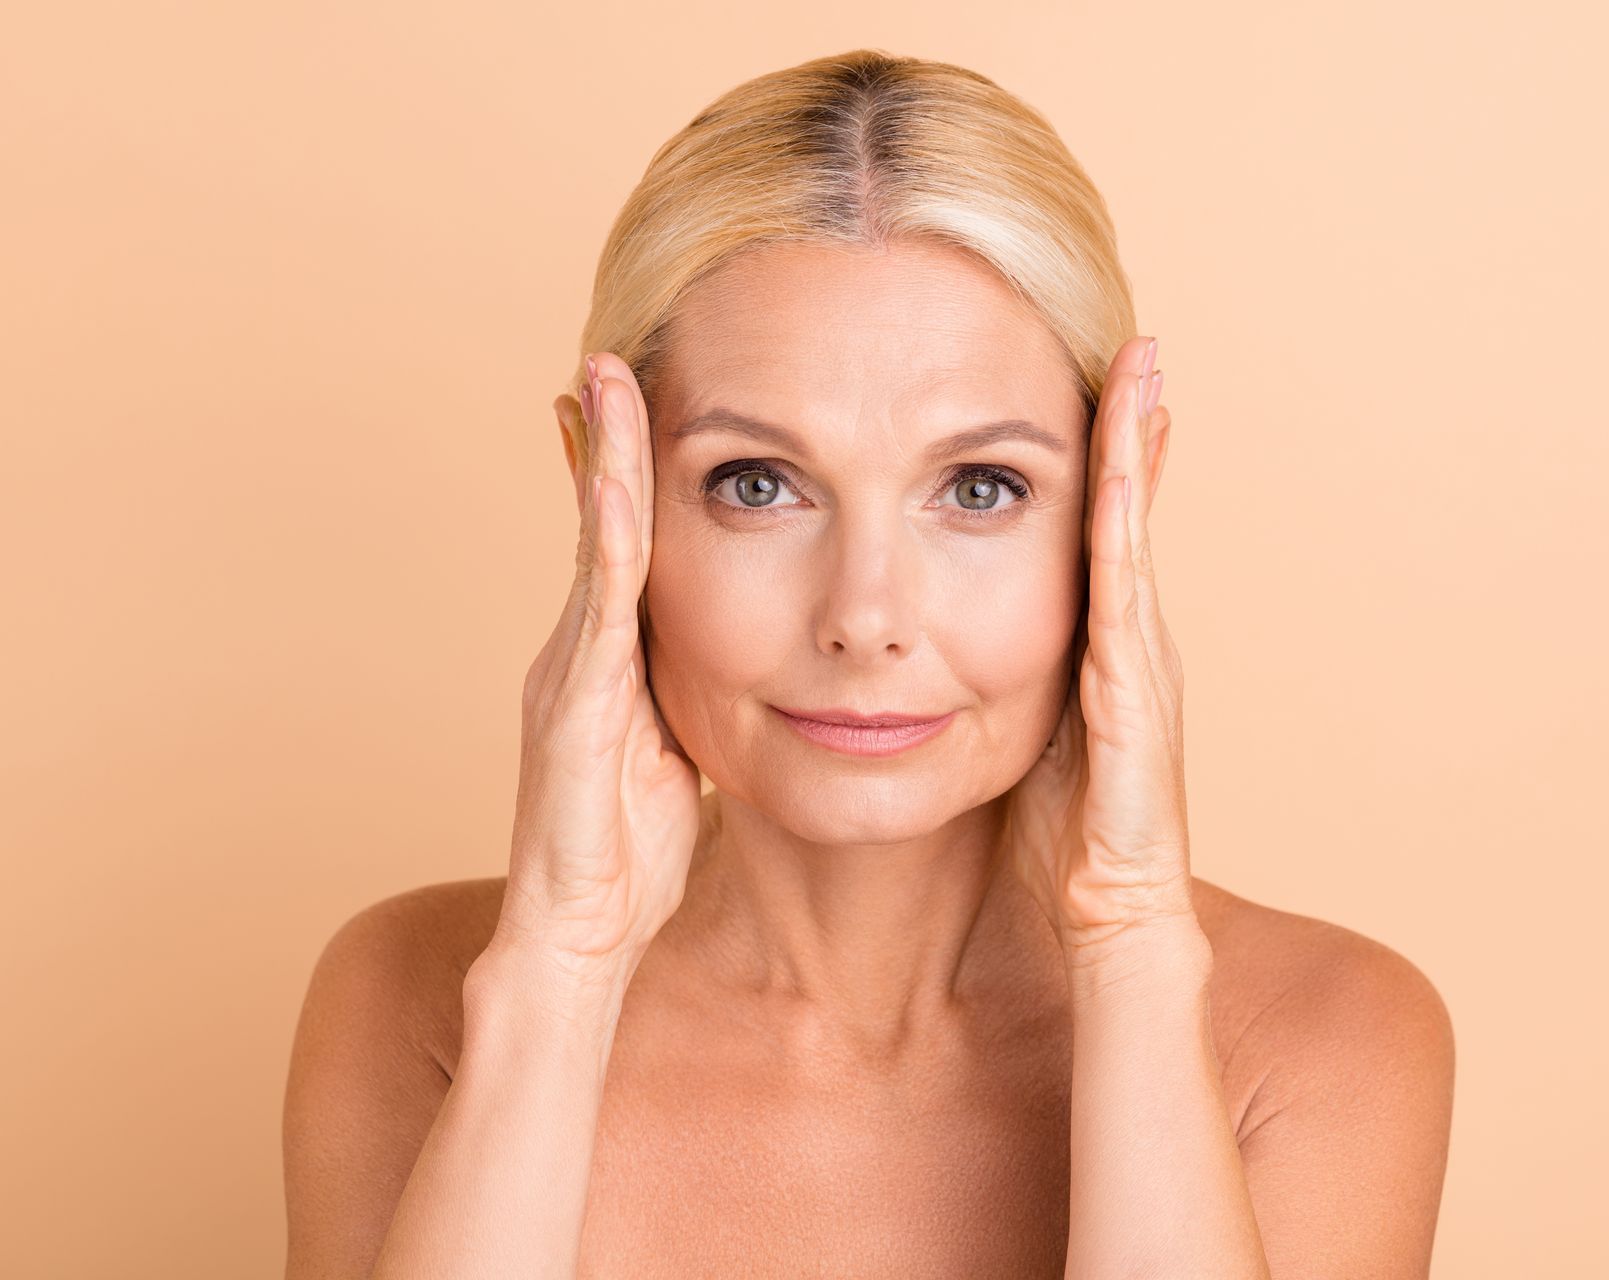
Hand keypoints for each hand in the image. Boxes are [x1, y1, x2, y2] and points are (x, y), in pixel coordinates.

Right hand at [490, 351, 701, 994]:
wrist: (579, 938)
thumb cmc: (629, 858)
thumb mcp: (676, 759)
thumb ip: (688, 704)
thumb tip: (738, 672)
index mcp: (607, 663)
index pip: (623, 549)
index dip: (627, 477)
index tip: (638, 405)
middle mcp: (577, 653)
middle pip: (597, 525)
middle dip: (603, 440)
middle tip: (609, 357)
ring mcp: (568, 675)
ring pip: (591, 547)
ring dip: (601, 462)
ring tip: (605, 380)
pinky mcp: (571, 709)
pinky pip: (598, 612)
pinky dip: (608, 543)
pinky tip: (618, 488)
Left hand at [1005, 335, 1191, 961]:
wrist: (1110, 916)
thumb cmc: (1061, 842)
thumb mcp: (1027, 741)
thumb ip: (1007, 689)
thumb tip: (949, 656)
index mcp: (1103, 652)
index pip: (1104, 538)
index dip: (1109, 465)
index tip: (1104, 392)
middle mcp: (1133, 643)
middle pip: (1132, 514)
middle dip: (1136, 430)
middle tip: (1140, 348)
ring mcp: (1142, 661)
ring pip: (1136, 533)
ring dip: (1138, 451)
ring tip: (1143, 371)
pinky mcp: (1133, 690)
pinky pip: (1124, 590)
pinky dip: (1125, 522)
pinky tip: (1119, 467)